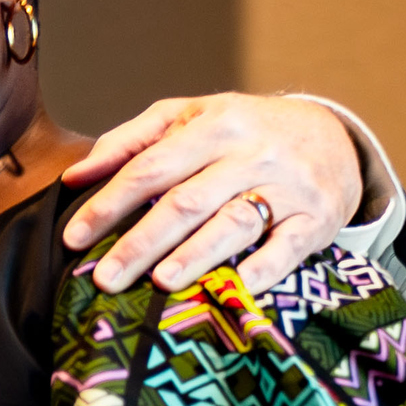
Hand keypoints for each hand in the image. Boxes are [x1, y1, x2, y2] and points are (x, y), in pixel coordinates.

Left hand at [59, 94, 366, 293]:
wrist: (332, 137)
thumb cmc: (242, 131)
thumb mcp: (191, 117)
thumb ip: (132, 141)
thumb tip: (75, 176)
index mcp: (214, 125)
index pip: (150, 167)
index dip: (109, 204)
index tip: (73, 238)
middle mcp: (251, 153)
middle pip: (186, 201)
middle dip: (141, 243)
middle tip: (105, 279)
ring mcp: (287, 186)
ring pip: (234, 223)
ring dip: (196, 255)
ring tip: (160, 283)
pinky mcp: (317, 218)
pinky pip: (289, 246)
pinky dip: (263, 268)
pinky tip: (237, 288)